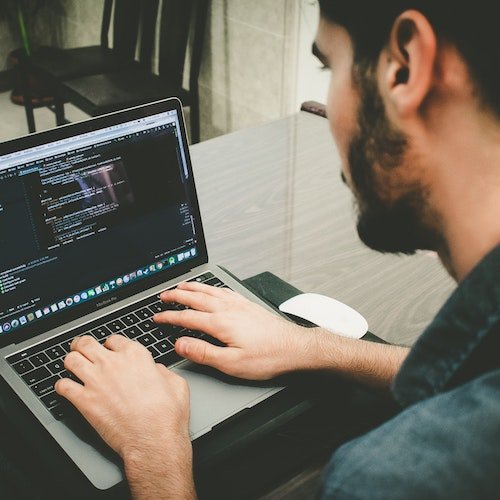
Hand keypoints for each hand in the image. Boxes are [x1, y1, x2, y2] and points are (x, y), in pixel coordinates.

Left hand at [54, 335, 190, 460]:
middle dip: (82, 345)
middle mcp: (113, 363)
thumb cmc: (166, 415)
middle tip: (81, 349)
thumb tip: (156, 370)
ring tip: (71, 365)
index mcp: (136, 355)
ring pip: (71, 360)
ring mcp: (96, 381)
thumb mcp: (176, 383)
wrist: (153, 440)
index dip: (110, 345)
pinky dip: (62, 386)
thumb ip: (162, 370)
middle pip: (86, 343)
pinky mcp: (84, 401)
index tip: (108, 350)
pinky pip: (62, 386)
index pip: (113, 339)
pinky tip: (66, 388)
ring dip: (70, 361)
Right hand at [155, 281, 308, 379]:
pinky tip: (211, 289)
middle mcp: (228, 309)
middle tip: (163, 295)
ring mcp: (239, 304)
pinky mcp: (248, 305)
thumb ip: (204, 353)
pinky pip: (224, 290)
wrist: (295, 347)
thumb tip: (181, 344)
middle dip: (177, 296)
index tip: (157, 317)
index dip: (169, 317)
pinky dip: (211, 287)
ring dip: (192, 287)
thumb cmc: (267, 357)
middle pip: (196, 298)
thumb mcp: (232, 363)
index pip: (187, 317)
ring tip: (181, 285)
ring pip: (210, 290)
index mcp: (221, 323)